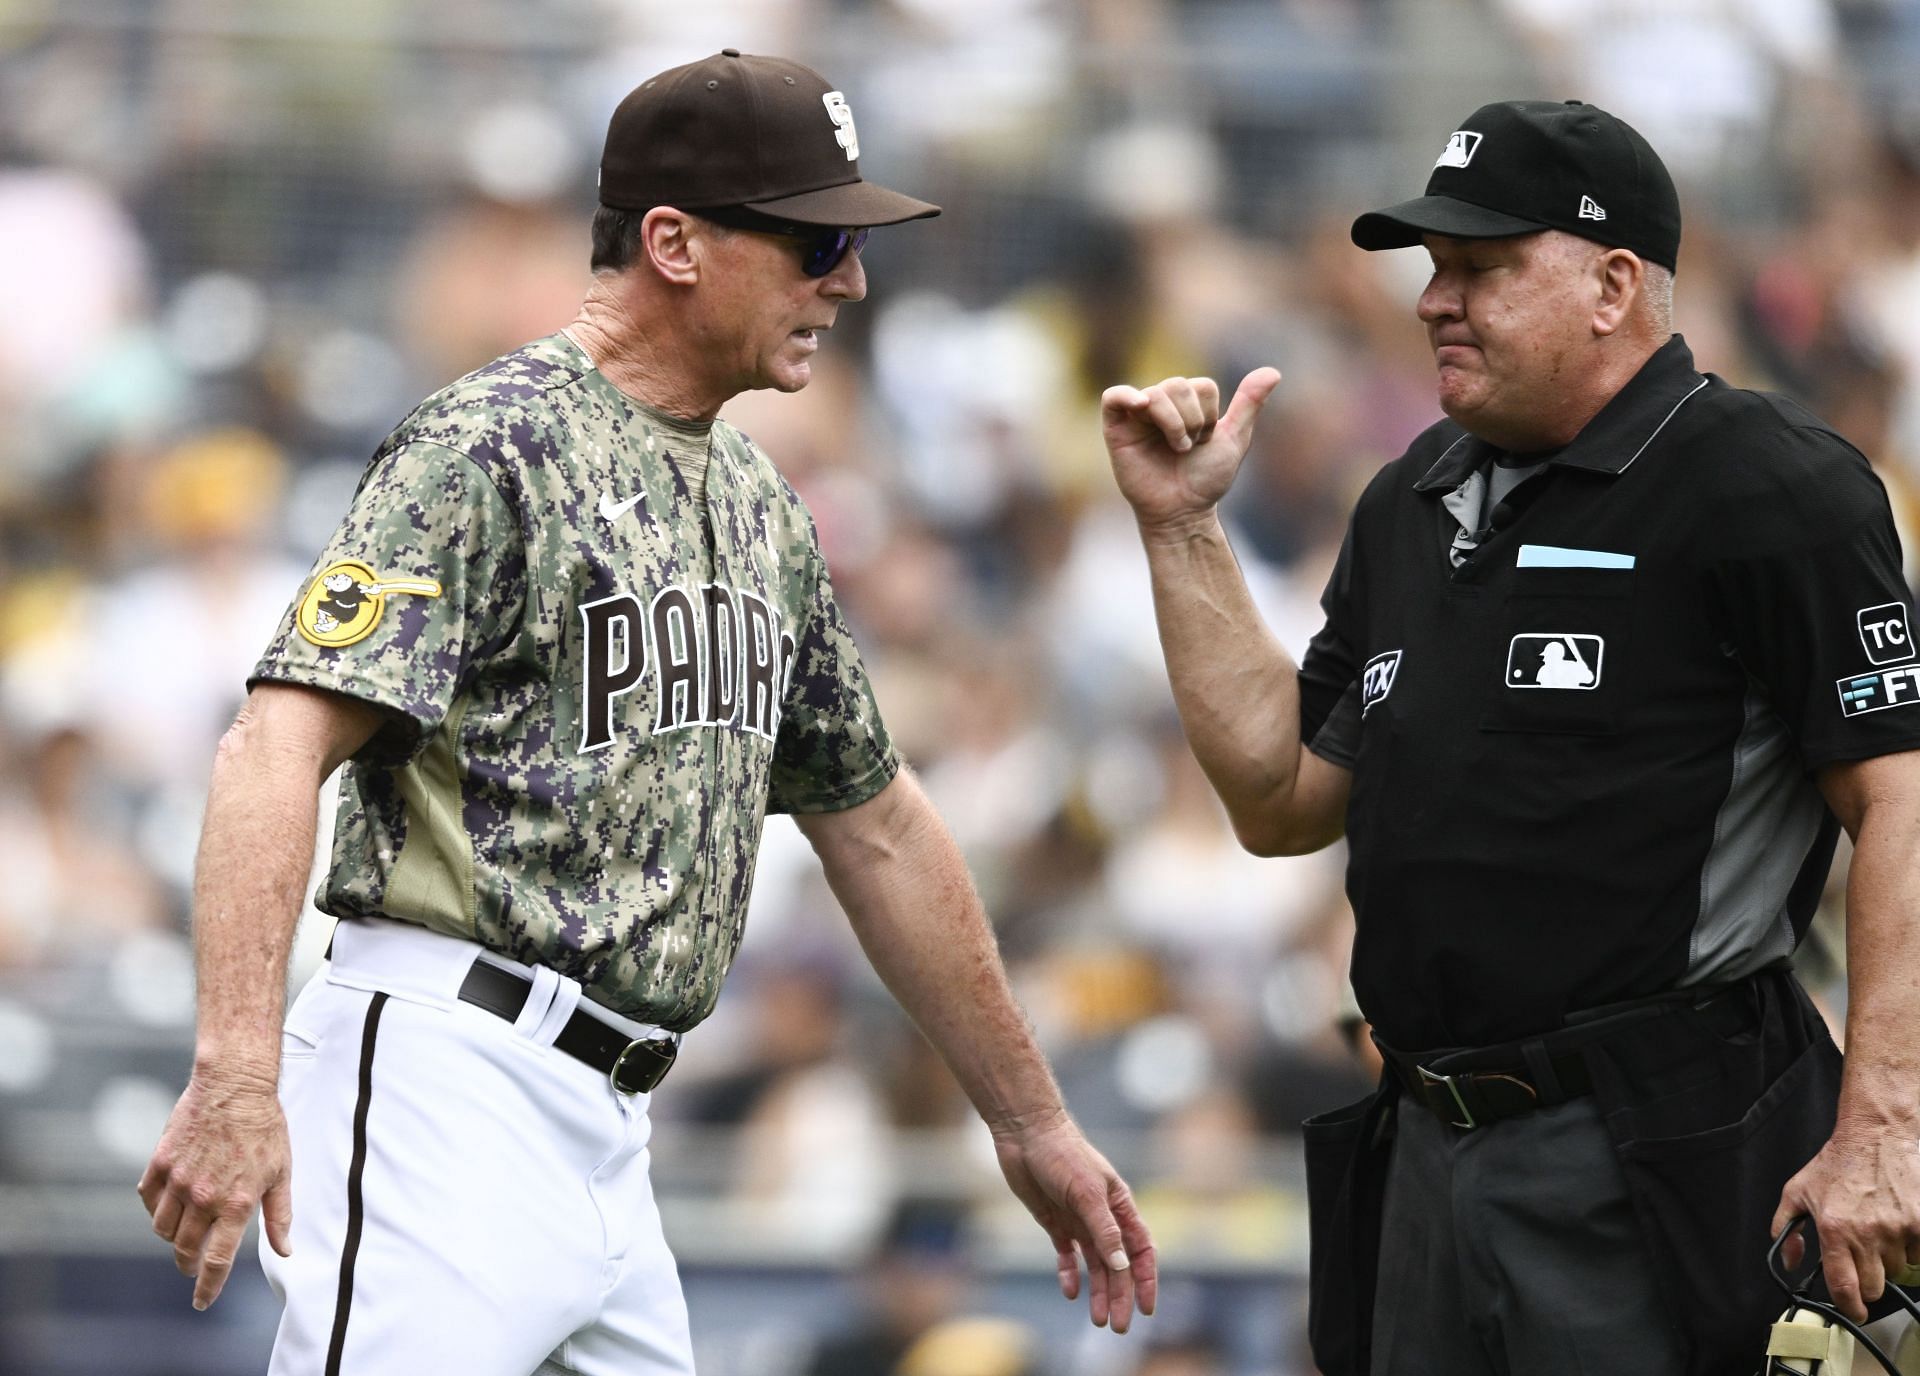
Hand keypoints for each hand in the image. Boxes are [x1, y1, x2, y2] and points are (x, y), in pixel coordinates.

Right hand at [137, 1065, 292, 1309]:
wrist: (235, 1085)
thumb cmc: (265, 1127)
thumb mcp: (282, 1173)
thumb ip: (279, 1216)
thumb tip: (284, 1251)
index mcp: (237, 1203)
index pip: (216, 1260)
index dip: (208, 1287)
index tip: (202, 1301)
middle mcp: (203, 1197)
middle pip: (186, 1249)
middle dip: (189, 1265)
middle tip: (194, 1267)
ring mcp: (178, 1180)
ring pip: (163, 1228)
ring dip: (174, 1238)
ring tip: (187, 1234)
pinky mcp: (160, 1162)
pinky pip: (149, 1200)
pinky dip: (157, 1210)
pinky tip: (170, 1206)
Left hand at [992, 1113, 1156, 1332]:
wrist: (1025, 1134)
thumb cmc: (1062, 1154)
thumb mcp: (1086, 1193)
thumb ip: (1105, 1229)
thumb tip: (1122, 1265)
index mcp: (1119, 1206)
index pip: (1141, 1249)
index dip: (1146, 1278)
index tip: (1147, 1308)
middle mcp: (1102, 1216)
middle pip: (1117, 1264)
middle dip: (1120, 1295)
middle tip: (1117, 1326)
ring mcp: (1078, 1220)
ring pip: (1094, 1264)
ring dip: (1097, 1291)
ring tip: (1096, 1319)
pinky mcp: (1054, 1221)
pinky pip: (1066, 1254)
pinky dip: (1069, 1273)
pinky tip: (1070, 1292)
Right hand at [1100, 369, 1281, 534]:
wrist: (1182, 512)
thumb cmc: (1206, 480)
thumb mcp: (1234, 440)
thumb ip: (1249, 404)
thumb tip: (1273, 371)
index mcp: (1188, 403)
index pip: (1202, 386)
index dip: (1210, 414)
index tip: (1206, 441)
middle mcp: (1163, 404)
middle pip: (1178, 385)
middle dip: (1193, 420)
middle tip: (1189, 448)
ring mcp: (1138, 416)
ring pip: (1155, 394)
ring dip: (1173, 424)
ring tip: (1176, 449)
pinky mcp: (1116, 429)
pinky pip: (1113, 397)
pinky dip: (1126, 396)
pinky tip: (1141, 406)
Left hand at [1770, 1122, 1919, 1321]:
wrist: (1876, 1136)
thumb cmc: (1836, 1163)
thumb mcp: (1797, 1191)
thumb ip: (1786, 1228)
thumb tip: (1789, 1261)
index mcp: (1833, 1229)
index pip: (1844, 1286)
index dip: (1849, 1307)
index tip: (1852, 1311)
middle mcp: (1867, 1233)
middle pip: (1874, 1287)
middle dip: (1867, 1282)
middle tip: (1861, 1264)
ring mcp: (1898, 1229)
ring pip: (1898, 1271)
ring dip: (1888, 1261)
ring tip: (1877, 1232)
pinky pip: (1919, 1255)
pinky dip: (1910, 1247)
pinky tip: (1897, 1225)